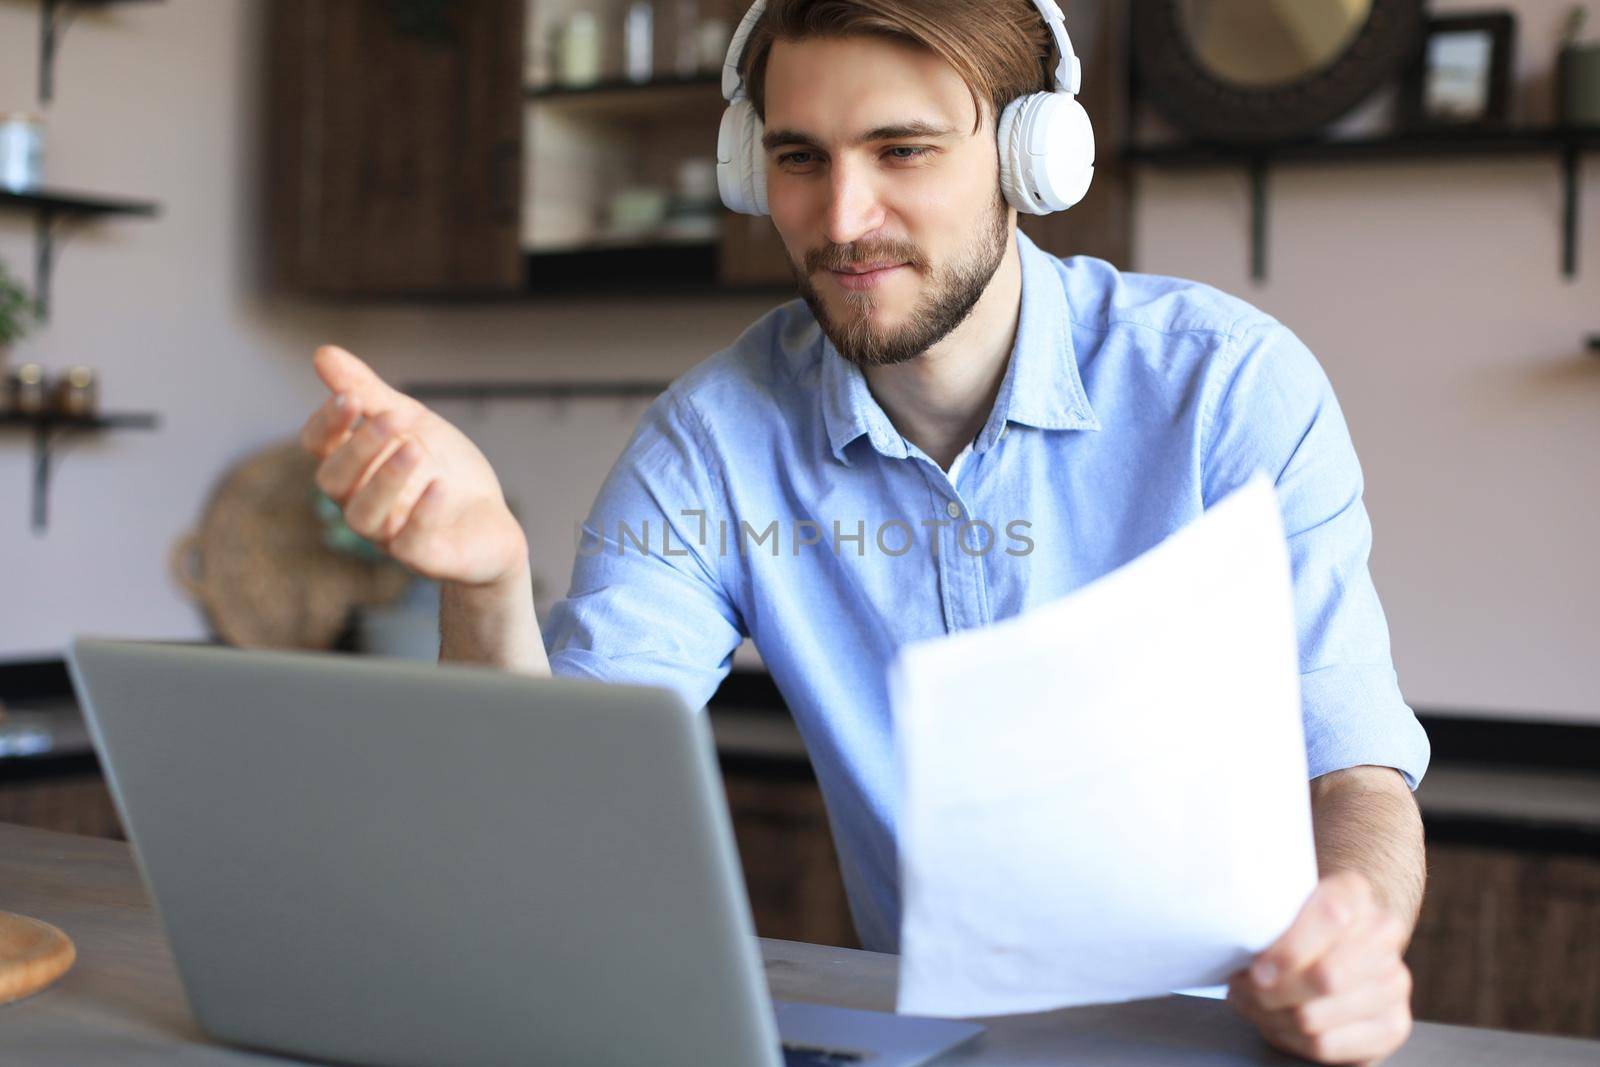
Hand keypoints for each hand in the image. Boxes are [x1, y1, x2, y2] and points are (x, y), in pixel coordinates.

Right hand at [298, 345, 527, 588]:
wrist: (491, 522)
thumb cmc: (444, 470)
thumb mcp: (412, 424)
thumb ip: (370, 394)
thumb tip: (322, 353)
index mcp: (354, 468)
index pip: (318, 446)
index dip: (327, 423)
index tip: (349, 396)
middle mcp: (361, 503)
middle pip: (333, 481)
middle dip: (359, 447)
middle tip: (393, 418)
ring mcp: (389, 535)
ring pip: (363, 515)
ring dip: (385, 480)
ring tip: (414, 450)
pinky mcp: (423, 557)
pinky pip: (409, 544)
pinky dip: (422, 514)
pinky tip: (439, 487)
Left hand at [1227, 870, 1412, 1064]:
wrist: (1333, 945)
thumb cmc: (1292, 924)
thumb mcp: (1278, 906)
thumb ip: (1268, 917)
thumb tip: (1247, 955)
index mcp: (1353, 891)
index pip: (1331, 916)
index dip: (1289, 951)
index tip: (1256, 971)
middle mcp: (1384, 932)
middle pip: (1327, 977)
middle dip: (1273, 991)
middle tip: (1243, 989)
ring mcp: (1396, 979)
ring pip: (1317, 1015)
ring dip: (1272, 1016)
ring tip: (1253, 1004)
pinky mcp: (1394, 1024)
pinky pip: (1326, 1044)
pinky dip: (1289, 1039)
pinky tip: (1275, 1023)